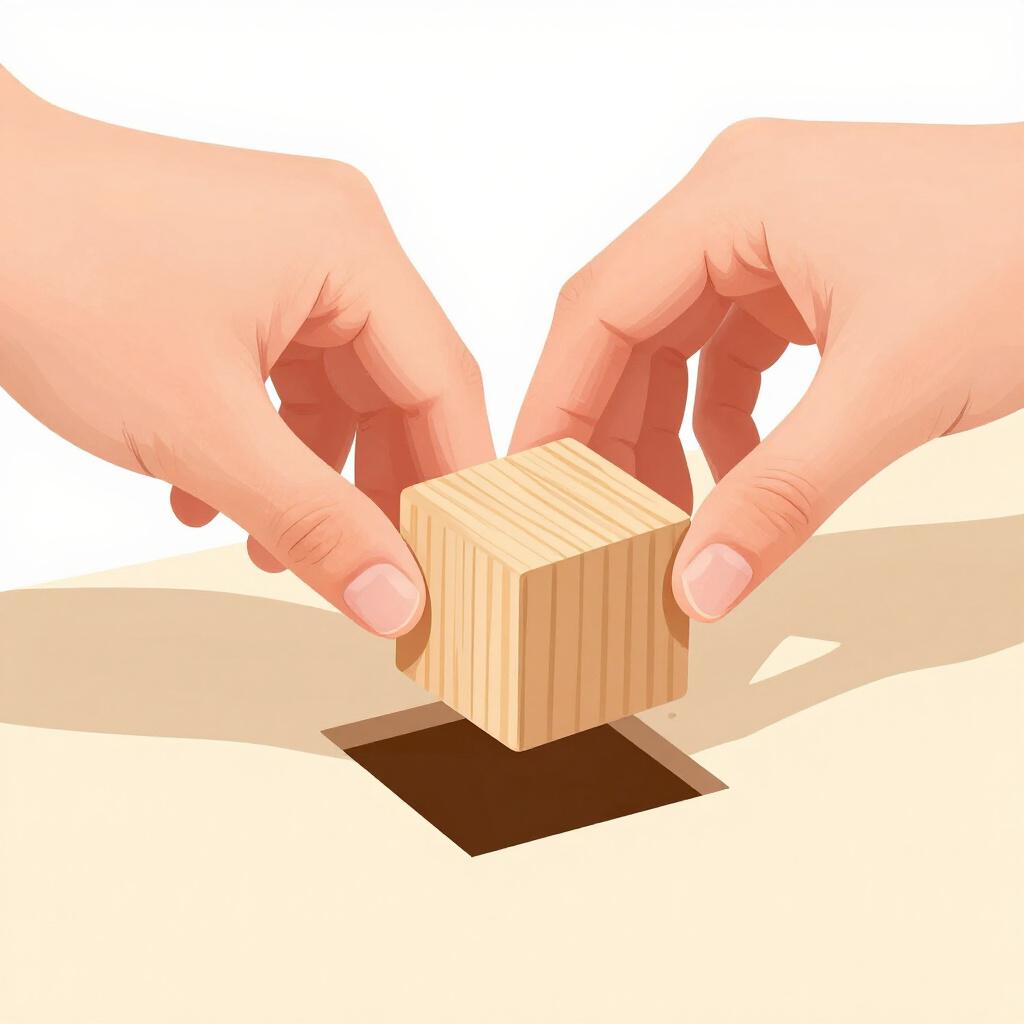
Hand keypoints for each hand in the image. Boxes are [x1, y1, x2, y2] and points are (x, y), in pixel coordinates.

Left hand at [0, 70, 493, 635]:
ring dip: (310, 476)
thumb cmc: (54, 276)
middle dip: (376, 490)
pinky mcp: (243, 274)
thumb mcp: (203, 429)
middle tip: (372, 574)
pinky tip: (210, 490)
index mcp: (353, 250)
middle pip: (397, 390)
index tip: (454, 566)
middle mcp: (337, 241)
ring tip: (271, 547)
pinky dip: (263, 440)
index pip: (444, 386)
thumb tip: (396, 600)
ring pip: (338, 390)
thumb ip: (314, 524)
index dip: (453, 487)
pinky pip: (286, 373)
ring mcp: (288, 254)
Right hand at [513, 118, 1023, 620]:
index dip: (553, 407)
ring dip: (664, 434)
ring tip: (664, 515)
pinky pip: (728, 352)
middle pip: (626, 333)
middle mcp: (735, 206)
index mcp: (731, 200)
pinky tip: (736, 474)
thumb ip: (780, 497)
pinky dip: (722, 419)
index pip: (597, 311)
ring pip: (674, 346)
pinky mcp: (803, 271)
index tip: (528, 488)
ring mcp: (769, 236)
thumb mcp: (889, 393)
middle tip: (597, 523)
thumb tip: (699, 584)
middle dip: (610, 435)